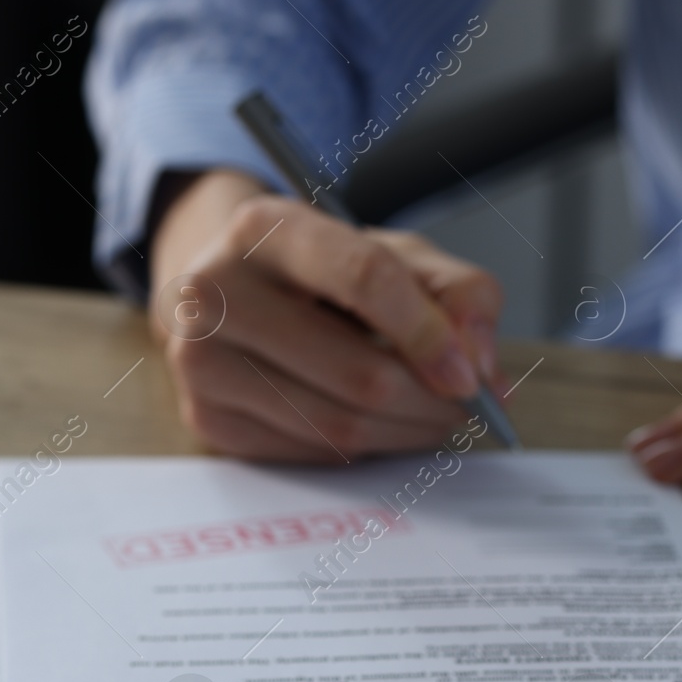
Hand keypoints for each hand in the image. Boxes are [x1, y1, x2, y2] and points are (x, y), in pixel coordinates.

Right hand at [148, 169, 500, 461]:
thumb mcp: (395, 253)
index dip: (431, 334)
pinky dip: (362, 448)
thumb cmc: (323, 272)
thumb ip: (459, 291)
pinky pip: (312, 453)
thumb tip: (481, 365)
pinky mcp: (205, 418)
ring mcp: (199, 361)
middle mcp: (214, 292)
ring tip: (433, 415)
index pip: (365, 279)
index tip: (471, 375)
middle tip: (466, 406)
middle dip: (431, 401)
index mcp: (266, 228)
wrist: (229, 293)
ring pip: (339, 426)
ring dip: (406, 432)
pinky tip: (376, 424)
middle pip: (360, 373)